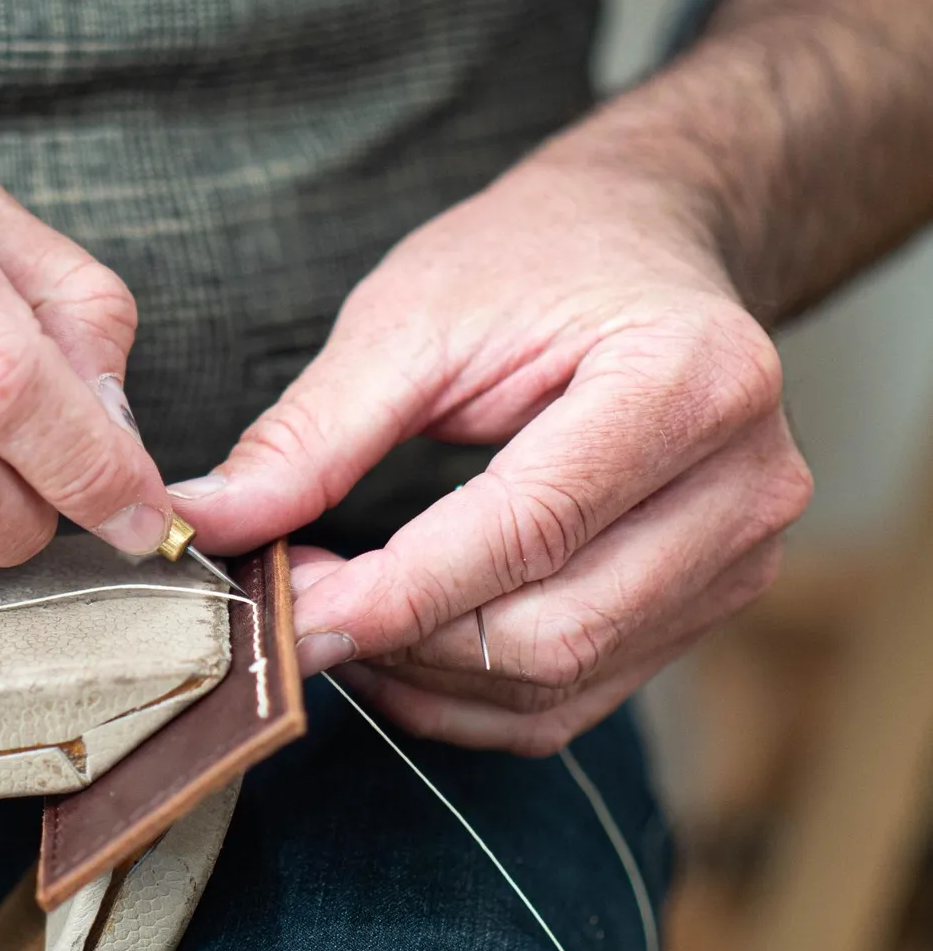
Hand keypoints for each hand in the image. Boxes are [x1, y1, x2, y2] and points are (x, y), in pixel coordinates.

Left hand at [173, 160, 812, 754]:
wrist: (637, 248)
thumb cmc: (528, 262)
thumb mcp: (407, 318)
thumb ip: (311, 434)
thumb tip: (206, 523)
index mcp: (688, 382)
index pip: (524, 533)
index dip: (388, 594)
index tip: (277, 607)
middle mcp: (744, 486)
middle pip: (548, 634)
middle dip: (396, 642)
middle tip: (290, 601)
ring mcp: (739, 559)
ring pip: (554, 686)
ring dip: (419, 678)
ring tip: (334, 610)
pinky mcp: (704, 608)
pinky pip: (567, 702)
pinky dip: (461, 697)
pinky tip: (391, 646)